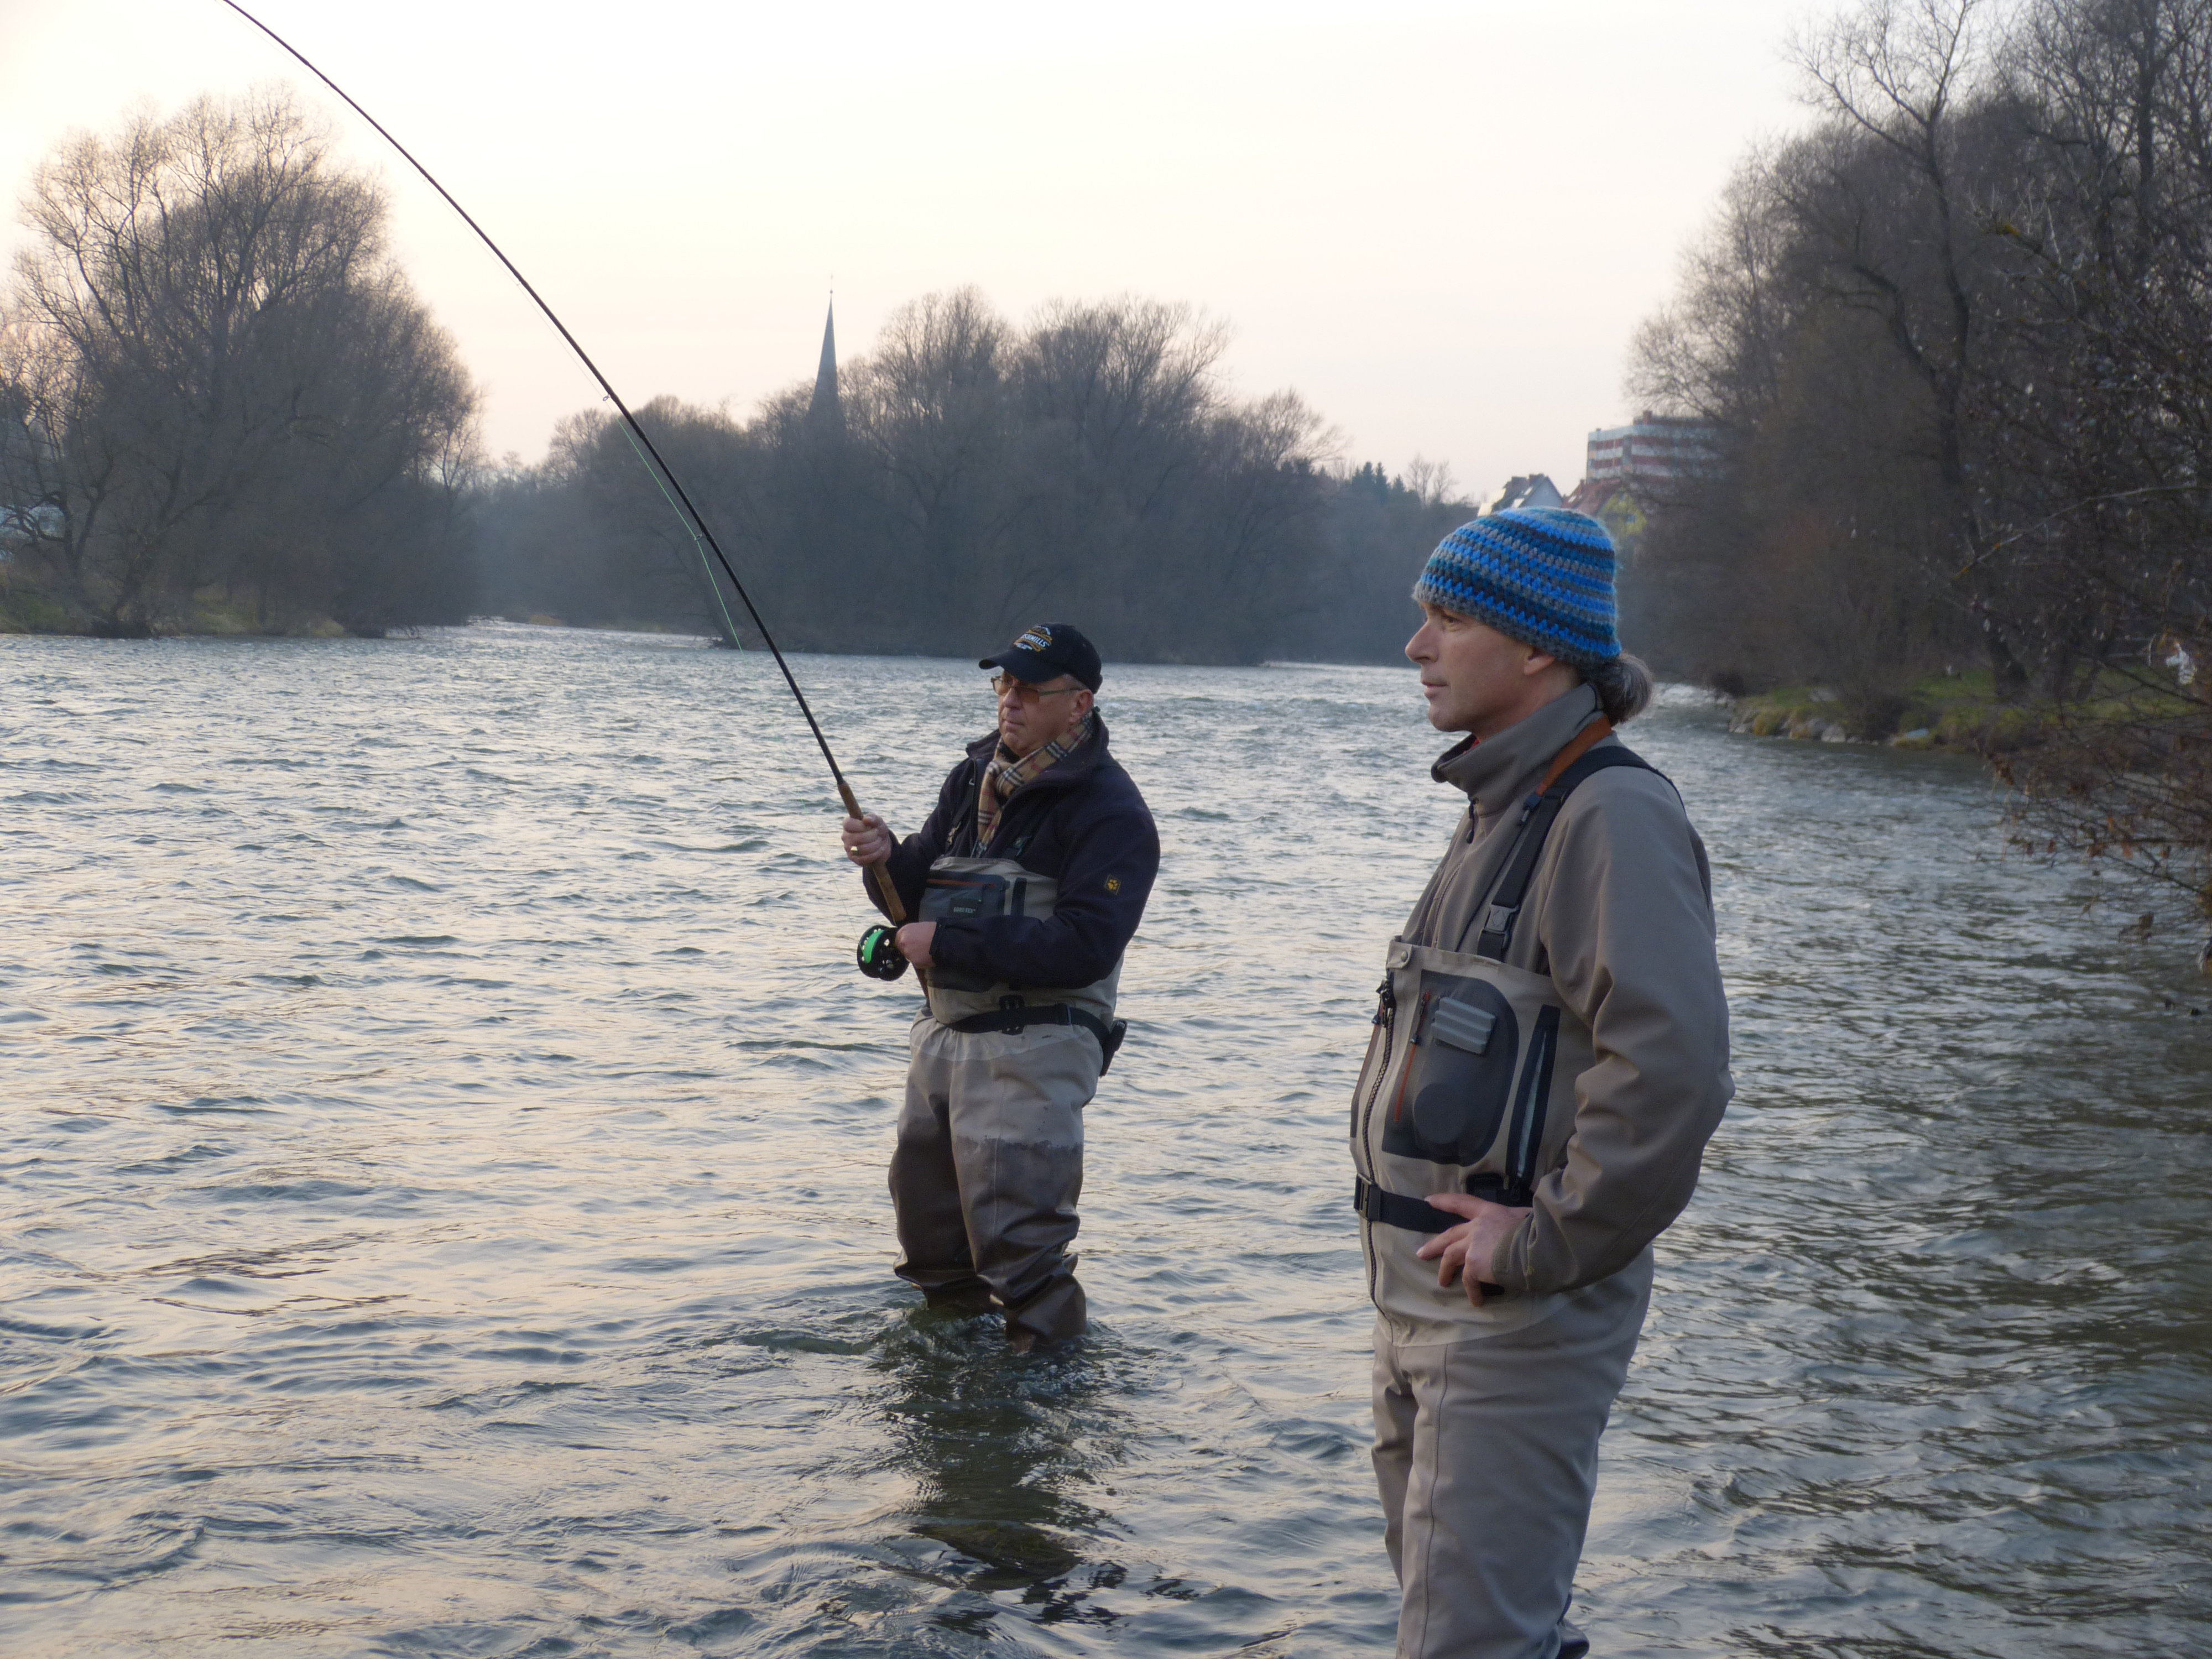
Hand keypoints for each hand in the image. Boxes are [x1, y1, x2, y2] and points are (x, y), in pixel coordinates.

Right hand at [842, 813, 891, 865]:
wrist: (882, 844)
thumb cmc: (877, 829)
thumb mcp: (878, 821)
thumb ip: (873, 818)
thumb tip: (866, 819)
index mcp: (848, 824)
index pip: (848, 824)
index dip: (861, 826)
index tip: (869, 826)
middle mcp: (845, 836)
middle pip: (858, 838)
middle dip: (873, 836)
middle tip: (877, 833)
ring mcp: (848, 849)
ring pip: (863, 849)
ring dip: (876, 844)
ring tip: (878, 841)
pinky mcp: (854, 859)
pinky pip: (866, 858)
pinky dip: (876, 853)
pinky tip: (878, 850)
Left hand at [894, 921, 936, 967]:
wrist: (944, 940)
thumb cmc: (935, 931)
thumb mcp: (921, 926)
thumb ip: (912, 933)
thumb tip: (911, 938)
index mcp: (904, 931)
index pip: (898, 940)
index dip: (906, 943)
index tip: (911, 944)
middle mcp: (903, 942)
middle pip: (902, 949)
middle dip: (910, 950)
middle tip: (920, 948)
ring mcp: (908, 952)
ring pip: (909, 957)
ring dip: (916, 956)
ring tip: (927, 951)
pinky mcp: (915, 962)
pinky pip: (917, 963)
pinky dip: (922, 962)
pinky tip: (929, 956)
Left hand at [1414, 1192, 1531, 1306]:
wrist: (1536, 1247)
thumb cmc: (1537, 1230)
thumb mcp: (1526, 1217)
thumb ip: (1518, 1219)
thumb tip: (1525, 1221)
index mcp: (1489, 1213)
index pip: (1462, 1203)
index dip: (1445, 1201)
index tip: (1429, 1201)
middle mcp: (1476, 1227)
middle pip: (1449, 1235)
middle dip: (1434, 1245)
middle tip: (1422, 1253)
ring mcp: (1472, 1246)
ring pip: (1450, 1257)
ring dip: (1445, 1270)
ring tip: (1442, 1282)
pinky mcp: (1473, 1264)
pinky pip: (1469, 1280)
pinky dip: (1472, 1291)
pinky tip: (1476, 1301)